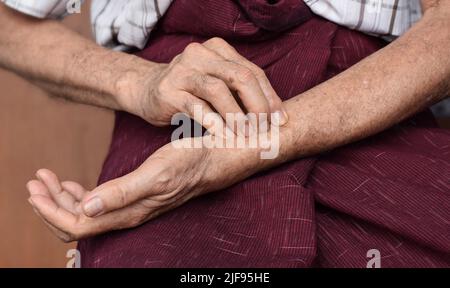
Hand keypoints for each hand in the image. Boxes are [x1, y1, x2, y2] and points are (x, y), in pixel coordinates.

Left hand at [26, 137, 262, 241]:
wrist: (219, 158)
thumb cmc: (192, 162)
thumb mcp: (157, 173)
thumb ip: (122, 193)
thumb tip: (86, 208)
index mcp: (128, 211)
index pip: (78, 225)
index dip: (51, 211)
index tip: (34, 187)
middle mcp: (127, 214)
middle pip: (77, 223)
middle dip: (50, 205)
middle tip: (35, 180)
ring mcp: (132, 206)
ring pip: (87, 214)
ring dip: (62, 199)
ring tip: (47, 178)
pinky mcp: (137, 195)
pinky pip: (100, 204)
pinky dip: (80, 194)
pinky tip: (74, 183)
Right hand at [124, 37, 287, 134]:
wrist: (145, 89)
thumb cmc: (189, 90)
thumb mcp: (215, 82)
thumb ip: (240, 90)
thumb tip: (276, 115)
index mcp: (218, 49)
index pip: (252, 72)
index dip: (270, 97)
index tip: (280, 120)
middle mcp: (201, 54)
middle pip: (240, 76)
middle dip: (258, 105)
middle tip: (266, 128)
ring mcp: (182, 70)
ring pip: (218, 90)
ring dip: (237, 115)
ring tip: (247, 135)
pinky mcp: (168, 90)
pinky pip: (195, 106)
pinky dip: (212, 122)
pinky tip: (223, 136)